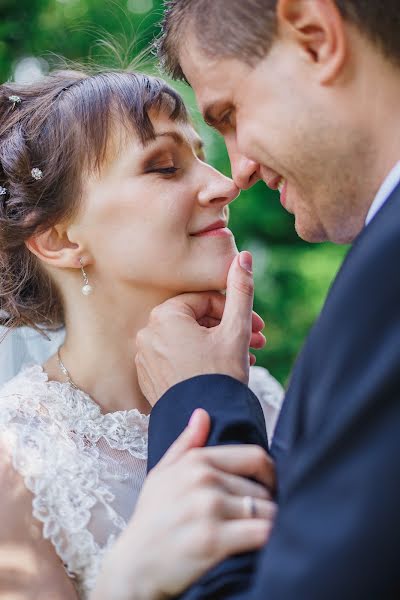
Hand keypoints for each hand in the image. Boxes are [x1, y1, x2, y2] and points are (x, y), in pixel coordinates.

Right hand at [91, 409, 275, 599]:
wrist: (133, 567)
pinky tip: (261, 547)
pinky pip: (261, 533)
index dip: (270, 474)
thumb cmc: (151, 520)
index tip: (270, 490)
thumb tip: (202, 413)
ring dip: (268, 525)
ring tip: (257, 535)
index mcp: (196, 461)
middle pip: (262, 489)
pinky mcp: (213, 539)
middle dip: (266, 506)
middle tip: (258, 521)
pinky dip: (269, 540)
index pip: (255, 457)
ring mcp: (208, 507)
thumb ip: (186, 444)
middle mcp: (203, 479)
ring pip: (266, 511)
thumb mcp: (162, 474)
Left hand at [136, 252, 263, 405]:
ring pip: (187, 340)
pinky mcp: (147, 377)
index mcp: (165, 316)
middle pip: (195, 320)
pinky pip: (175, 359)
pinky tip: (220, 369)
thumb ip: (240, 289)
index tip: (255, 325)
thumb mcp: (236, 329)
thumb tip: (244, 255)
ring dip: (217, 345)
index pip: (204, 301)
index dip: (233, 311)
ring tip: (245, 358)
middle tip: (256, 340)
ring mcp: (144, 357)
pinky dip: (197, 360)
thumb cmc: (221, 375)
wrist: (208, 421)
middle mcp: (147, 333)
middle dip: (228, 329)